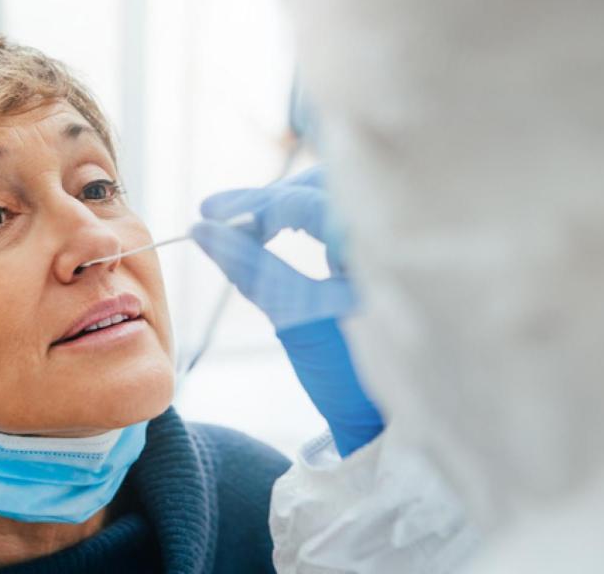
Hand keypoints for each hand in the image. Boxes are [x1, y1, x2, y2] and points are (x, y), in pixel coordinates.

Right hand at [191, 167, 382, 455]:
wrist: (389, 420)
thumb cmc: (350, 375)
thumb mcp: (296, 318)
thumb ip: (251, 266)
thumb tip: (202, 229)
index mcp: (385, 245)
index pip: (310, 199)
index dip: (254, 204)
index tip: (208, 214)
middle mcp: (401, 231)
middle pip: (325, 184)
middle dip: (270, 198)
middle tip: (220, 214)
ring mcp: (399, 241)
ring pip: (334, 196)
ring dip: (287, 206)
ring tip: (243, 227)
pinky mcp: (390, 253)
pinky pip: (344, 216)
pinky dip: (306, 220)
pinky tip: (275, 235)